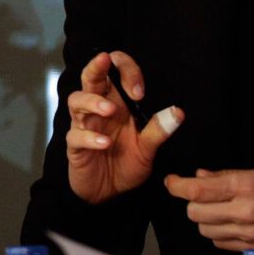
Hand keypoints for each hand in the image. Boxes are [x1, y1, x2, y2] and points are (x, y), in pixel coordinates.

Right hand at [65, 51, 183, 203]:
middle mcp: (98, 110)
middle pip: (89, 78)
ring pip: (76, 101)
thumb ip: (159, 130)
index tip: (139, 91)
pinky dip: (89, 138)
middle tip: (104, 60)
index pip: (116, 73)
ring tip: (108, 110)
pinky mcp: (75, 146)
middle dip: (95, 66)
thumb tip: (178, 112)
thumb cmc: (126, 165)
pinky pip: (76, 135)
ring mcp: (84, 126)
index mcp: (117, 104)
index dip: (126, 72)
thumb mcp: (148, 149)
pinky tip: (104, 144)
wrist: (108, 194)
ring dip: (92, 102)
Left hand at [164, 167, 253, 253]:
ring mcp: (250, 234)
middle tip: (199, 195)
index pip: (197, 190)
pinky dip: (218, 234)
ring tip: (216, 209)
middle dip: (191, 203)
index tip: (172, 182)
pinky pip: (222, 244)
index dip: (177, 186)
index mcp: (246, 187)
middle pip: (195, 213)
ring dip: (204, 220)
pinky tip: (228, 224)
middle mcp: (245, 212)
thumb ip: (230, 175)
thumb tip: (202, 175)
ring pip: (205, 230)